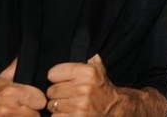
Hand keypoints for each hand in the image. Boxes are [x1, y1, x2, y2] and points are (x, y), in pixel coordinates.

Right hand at [0, 58, 45, 114]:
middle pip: (36, 114)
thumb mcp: (0, 80)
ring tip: (16, 115)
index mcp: (10, 93)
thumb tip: (23, 54)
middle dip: (31, 112)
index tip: (31, 101)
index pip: (40, 100)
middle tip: (22, 110)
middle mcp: (8, 109)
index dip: (36, 101)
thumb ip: (15, 69)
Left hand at [46, 55, 166, 115]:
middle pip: (51, 90)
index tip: (62, 81)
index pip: (53, 73)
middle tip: (67, 95)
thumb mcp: (100, 71)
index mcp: (87, 72)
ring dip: (58, 106)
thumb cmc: (104, 89)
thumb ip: (91, 61)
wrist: (115, 109)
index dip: (57, 78)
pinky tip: (70, 113)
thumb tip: (91, 55)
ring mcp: (78, 105)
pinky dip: (60, 116)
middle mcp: (82, 88)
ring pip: (52, 105)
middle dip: (57, 94)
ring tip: (69, 105)